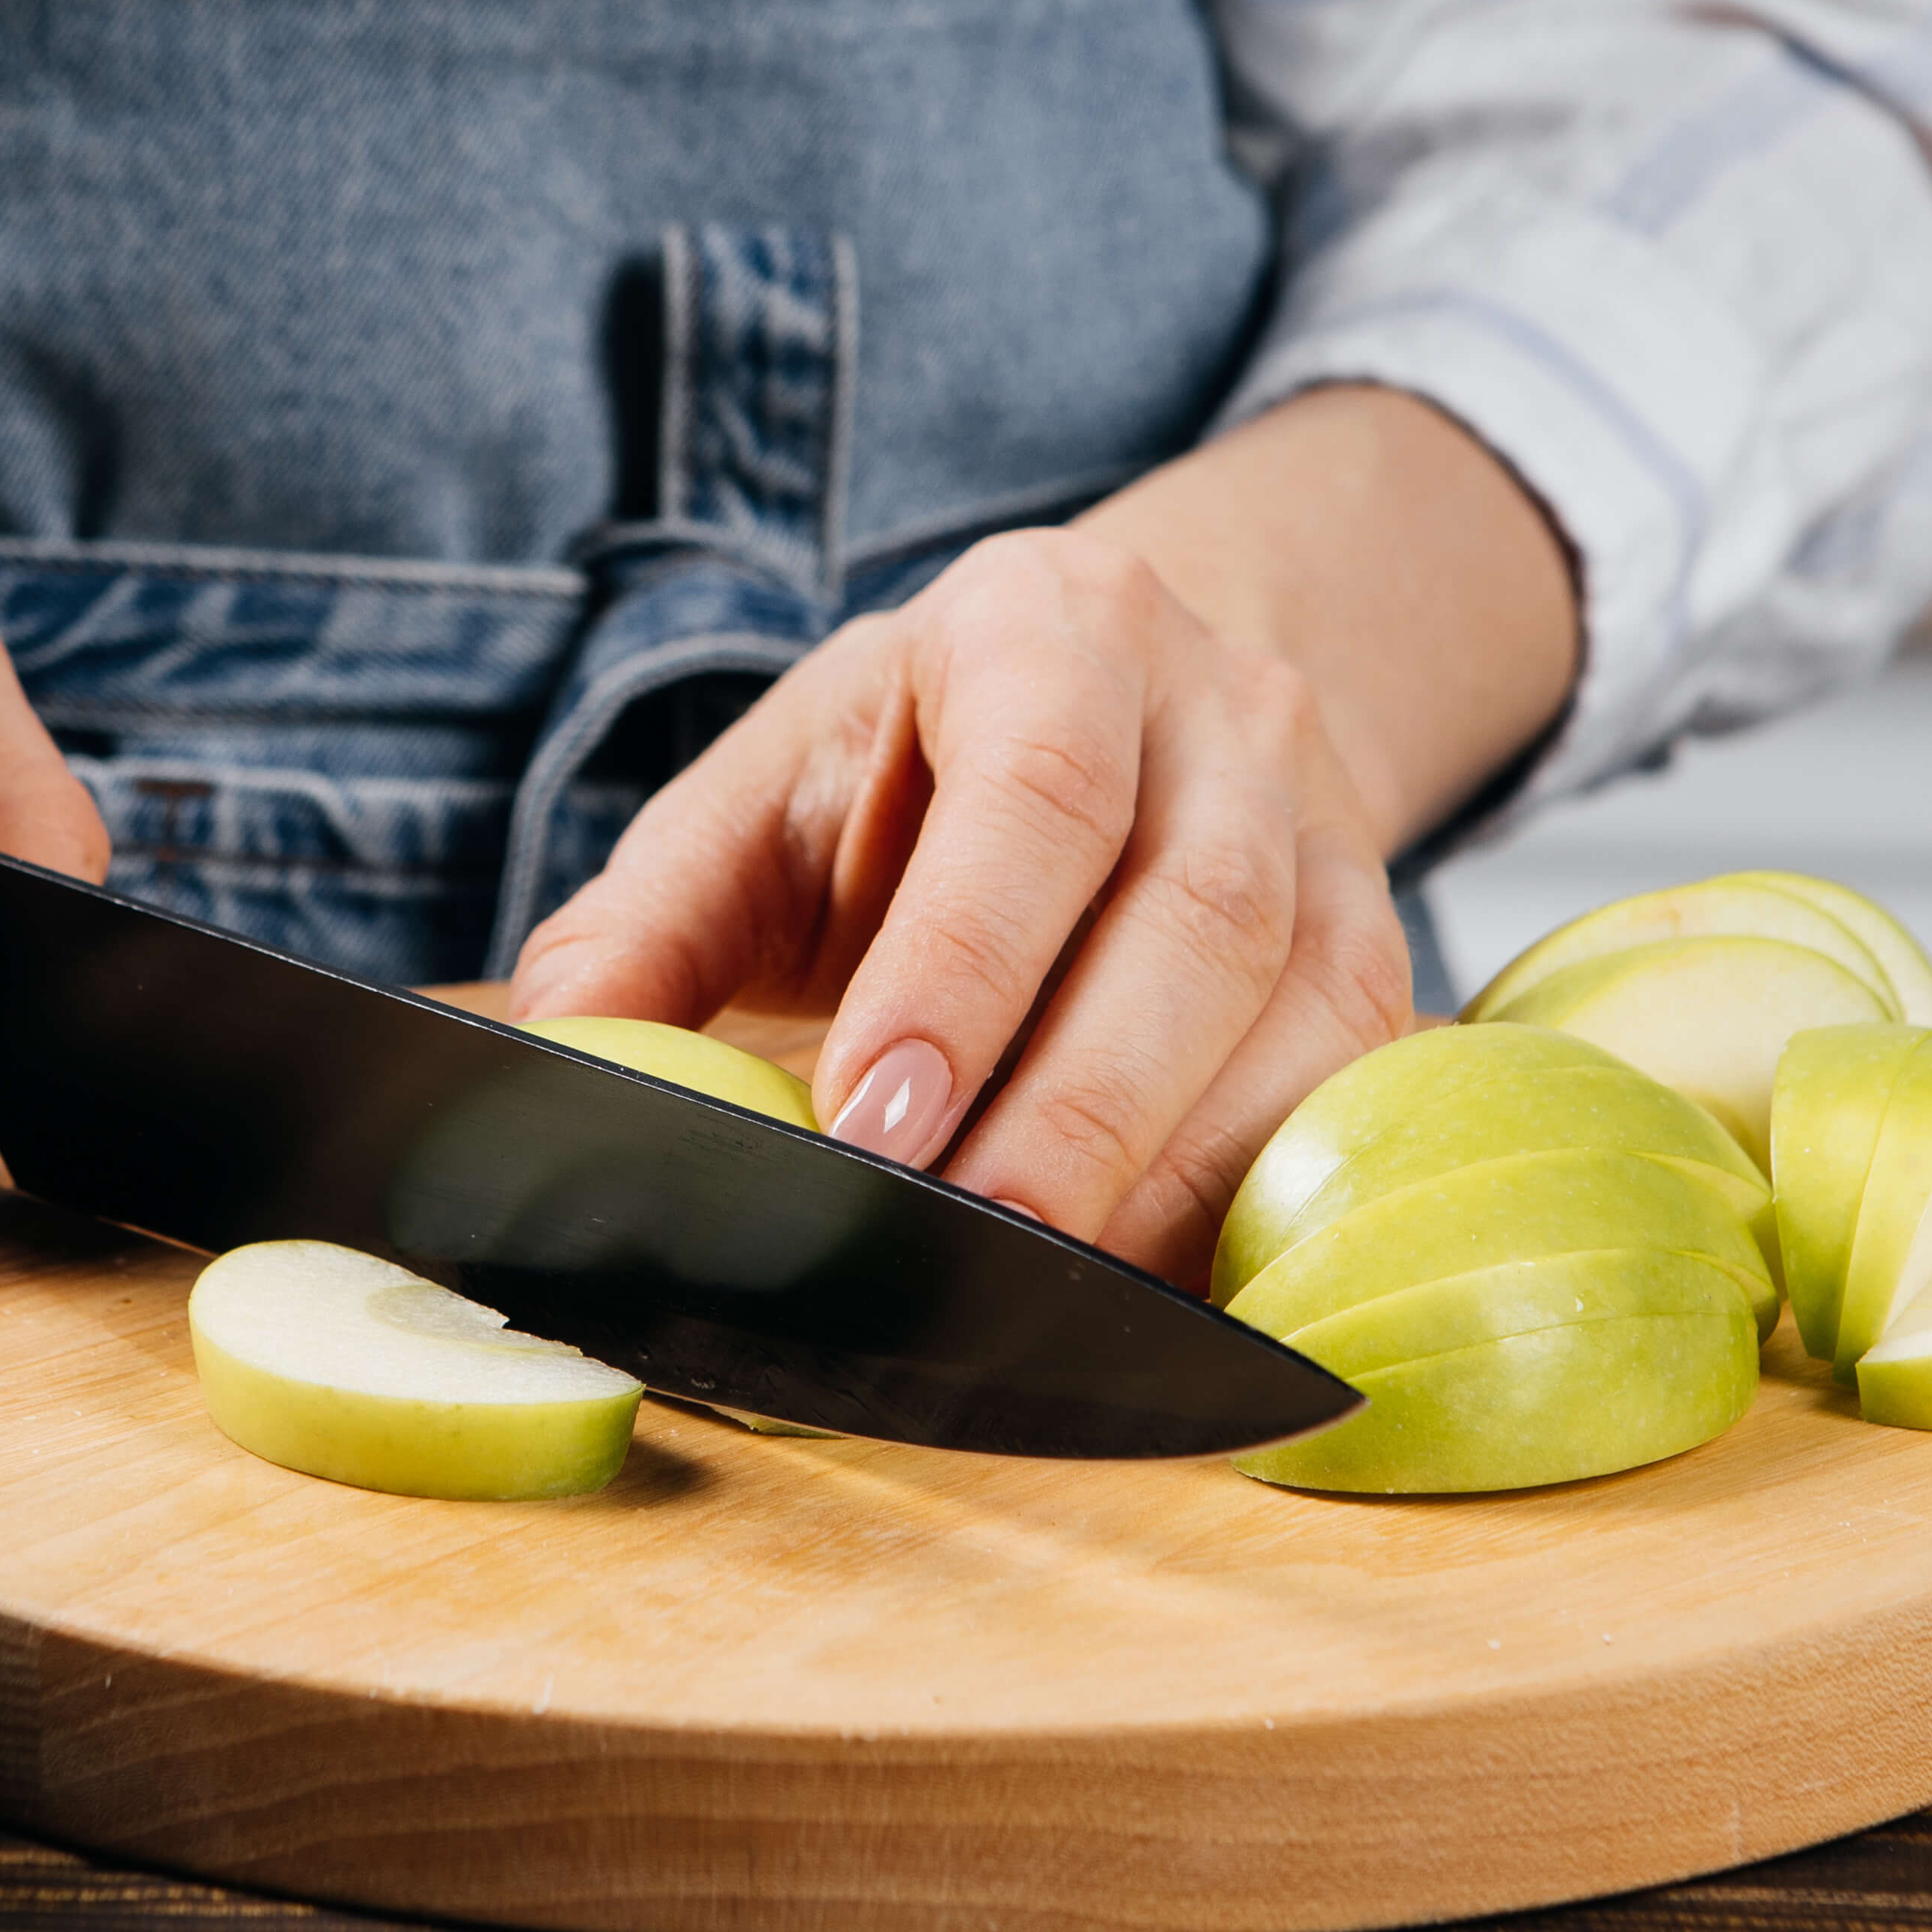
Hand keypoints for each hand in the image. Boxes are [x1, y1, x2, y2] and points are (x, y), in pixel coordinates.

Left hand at [505, 388, 1575, 1285]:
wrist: (1135, 690)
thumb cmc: (910, 771)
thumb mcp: (766, 797)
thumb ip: (648, 927)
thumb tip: (550, 1070)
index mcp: (1049, 627)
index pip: (1037, 791)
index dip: (963, 966)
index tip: (872, 1124)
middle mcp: (1222, 717)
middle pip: (1190, 923)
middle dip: (1072, 1114)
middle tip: (958, 1252)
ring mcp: (1328, 838)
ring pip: (1301, 1025)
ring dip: (1169, 1184)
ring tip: (1042, 1305)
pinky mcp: (1381, 961)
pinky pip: (1347, 1101)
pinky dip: (1248, 1211)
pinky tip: (1145, 1298)